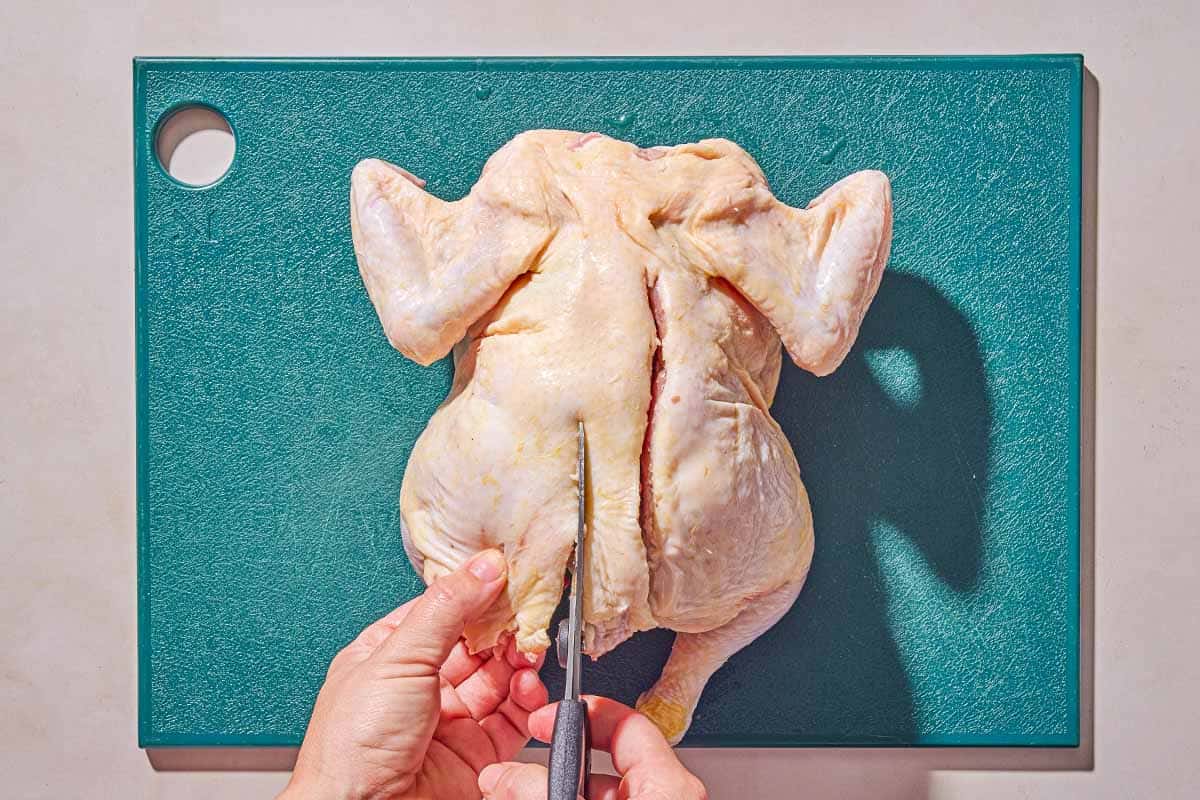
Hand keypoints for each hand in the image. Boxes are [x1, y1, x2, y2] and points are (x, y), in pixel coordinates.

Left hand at [281, 549, 549, 799]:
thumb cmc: (351, 747)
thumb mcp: (398, 658)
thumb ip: (447, 608)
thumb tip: (484, 566)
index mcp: (388, 655)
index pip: (441, 610)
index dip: (475, 591)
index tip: (508, 573)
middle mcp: (420, 686)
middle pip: (476, 642)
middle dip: (504, 626)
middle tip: (528, 610)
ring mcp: (450, 720)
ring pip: (499, 677)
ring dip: (519, 660)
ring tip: (529, 649)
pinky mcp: (477, 752)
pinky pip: (513, 717)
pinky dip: (527, 698)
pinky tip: (528, 684)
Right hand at [477, 696, 707, 799]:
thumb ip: (540, 788)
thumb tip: (502, 777)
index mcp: (670, 785)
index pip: (625, 722)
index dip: (580, 711)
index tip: (546, 717)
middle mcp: (668, 797)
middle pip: (606, 760)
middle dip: (560, 760)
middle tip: (527, 765)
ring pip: (603, 791)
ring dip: (560, 788)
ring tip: (521, 791)